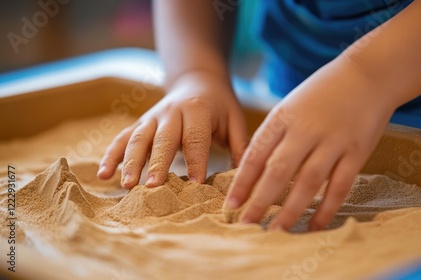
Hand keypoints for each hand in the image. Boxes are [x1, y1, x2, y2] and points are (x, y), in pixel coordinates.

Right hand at [97, 71, 247, 187]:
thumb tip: (243, 179)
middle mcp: (171, 112)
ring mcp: (152, 117)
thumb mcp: (235, 121)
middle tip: (153, 188)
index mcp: (198, 110)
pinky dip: (111, 156)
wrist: (197, 80)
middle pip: (162, 139)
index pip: (196, 138)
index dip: (196, 162)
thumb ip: (240, 147)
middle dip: (157, 164)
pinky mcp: (140, 123)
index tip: (195, 187)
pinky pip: (122, 138)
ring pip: (138, 139)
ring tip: (126, 185)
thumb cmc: (220, 106)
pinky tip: (103, 175)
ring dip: (130, 162)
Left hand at [225, 59, 396, 230]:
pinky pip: (340, 186)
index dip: (242, 183)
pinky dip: (326, 208)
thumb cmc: (322, 93)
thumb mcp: (290, 106)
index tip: (231, 206)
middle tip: (246, 226)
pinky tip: (314, 226)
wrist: (367, 74)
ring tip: (276, 232)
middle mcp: (305, 130)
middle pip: (278, 172)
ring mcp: (333, 141)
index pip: (256, 155)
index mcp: (283, 117)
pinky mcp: (357, 151)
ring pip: (308, 183)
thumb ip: (274, 136)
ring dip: (290, 210)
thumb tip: (253, 171)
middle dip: (259, 201)